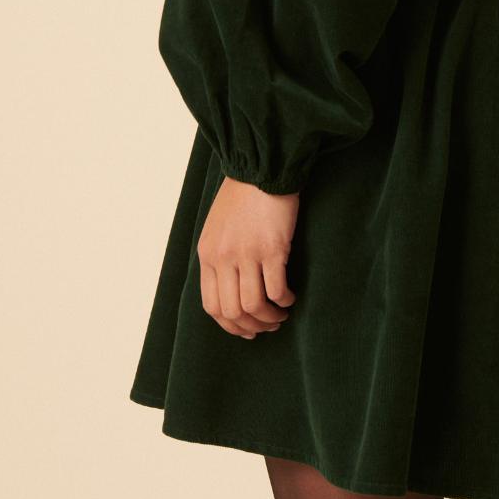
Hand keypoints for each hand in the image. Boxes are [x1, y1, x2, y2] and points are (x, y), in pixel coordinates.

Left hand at [197, 176, 299, 338]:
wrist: (263, 169)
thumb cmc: (243, 195)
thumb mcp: (217, 228)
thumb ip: (220, 257)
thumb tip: (231, 289)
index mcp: (208, 254)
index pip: (212, 306)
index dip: (230, 325)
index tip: (246, 329)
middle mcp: (224, 258)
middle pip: (233, 311)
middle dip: (253, 325)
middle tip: (269, 325)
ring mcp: (247, 254)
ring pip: (254, 305)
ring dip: (270, 317)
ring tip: (282, 314)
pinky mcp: (272, 248)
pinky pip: (276, 289)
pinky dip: (284, 300)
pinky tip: (290, 297)